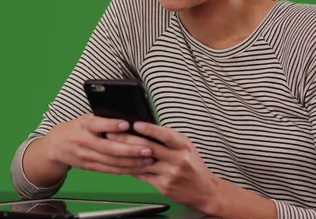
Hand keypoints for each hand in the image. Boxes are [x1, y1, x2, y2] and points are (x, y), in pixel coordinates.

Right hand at [42, 114, 155, 174]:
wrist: (56, 145)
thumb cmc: (77, 128)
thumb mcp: (86, 118)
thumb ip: (103, 119)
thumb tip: (128, 119)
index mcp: (84, 125)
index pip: (97, 124)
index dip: (111, 125)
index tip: (126, 124)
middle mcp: (85, 142)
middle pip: (109, 148)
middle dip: (130, 150)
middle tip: (148, 149)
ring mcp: (87, 157)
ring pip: (112, 162)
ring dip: (132, 163)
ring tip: (149, 160)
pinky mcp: (90, 167)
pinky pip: (110, 170)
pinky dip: (126, 170)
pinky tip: (138, 168)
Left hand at [106, 122, 220, 213]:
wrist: (204, 191)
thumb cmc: (193, 166)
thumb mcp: (186, 147)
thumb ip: (170, 137)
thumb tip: (148, 127)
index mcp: (183, 147)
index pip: (165, 135)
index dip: (149, 129)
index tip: (135, 124)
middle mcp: (178, 160)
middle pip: (149, 148)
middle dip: (127, 140)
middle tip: (112, 134)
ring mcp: (170, 174)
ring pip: (143, 162)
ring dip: (125, 155)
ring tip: (112, 148)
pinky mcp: (163, 186)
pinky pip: (143, 175)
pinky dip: (131, 168)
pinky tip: (121, 163)